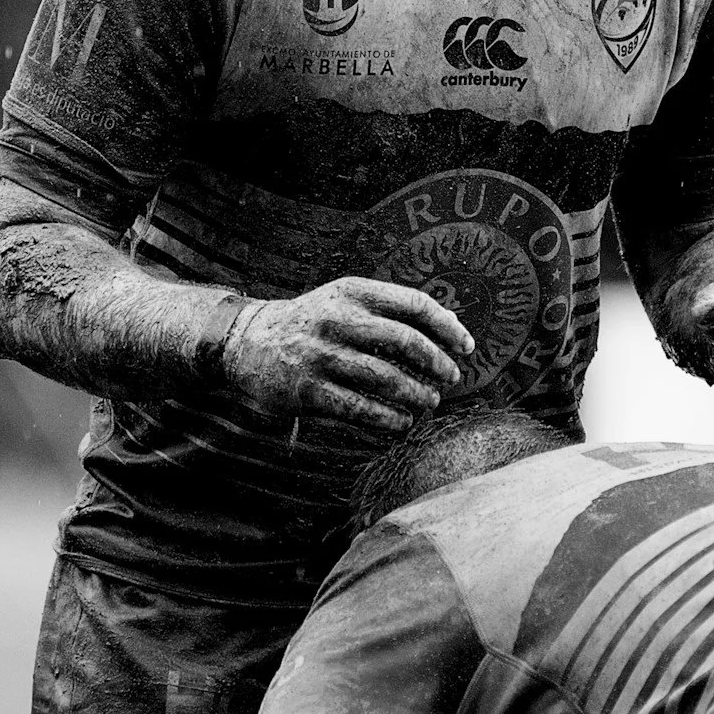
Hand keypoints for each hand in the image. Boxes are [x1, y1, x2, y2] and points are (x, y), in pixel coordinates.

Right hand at [221, 277, 475, 433]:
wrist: (247, 342)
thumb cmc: (311, 323)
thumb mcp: (344, 301)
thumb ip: (390, 309)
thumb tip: (451, 325)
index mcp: (352, 292)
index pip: (415, 304)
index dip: (448, 327)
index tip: (466, 347)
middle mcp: (337, 319)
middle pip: (407, 342)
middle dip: (437, 365)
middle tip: (449, 379)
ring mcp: (321, 356)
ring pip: (387, 379)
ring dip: (417, 395)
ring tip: (429, 402)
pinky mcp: (307, 390)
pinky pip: (360, 409)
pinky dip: (389, 419)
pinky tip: (402, 422)